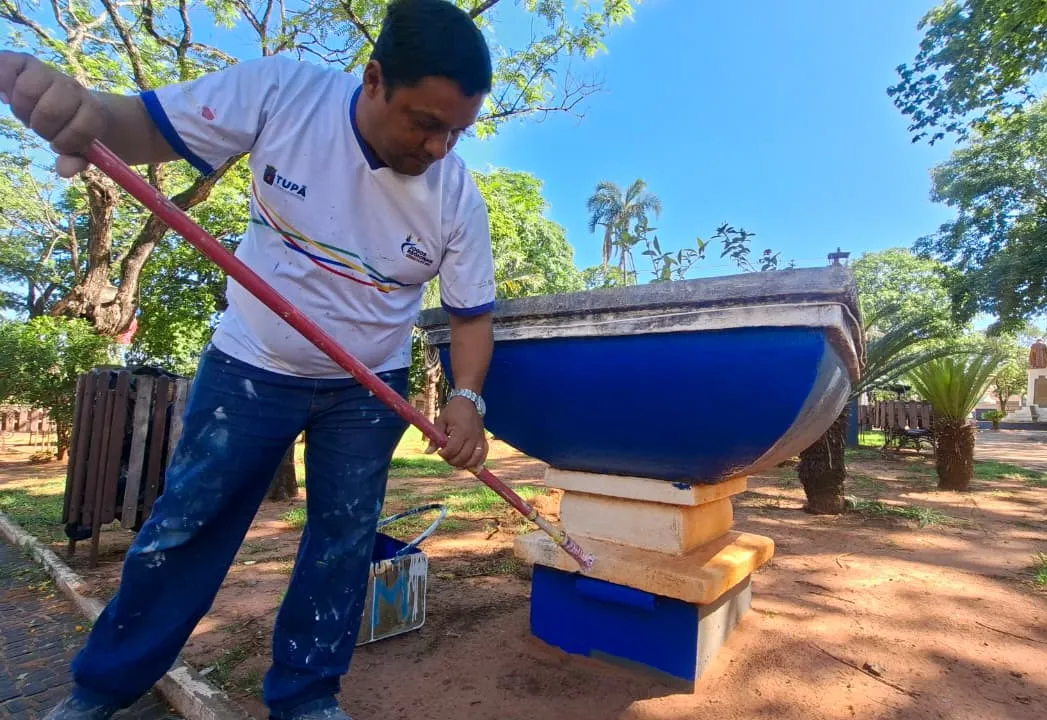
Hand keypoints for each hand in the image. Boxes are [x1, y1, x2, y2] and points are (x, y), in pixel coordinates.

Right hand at [0, 51, 106, 176]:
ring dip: (22, 109)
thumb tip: (64, 170)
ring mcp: (49, 73)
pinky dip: (2, 81)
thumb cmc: (74, 128)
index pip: (82, 127)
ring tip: (26, 114)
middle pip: (51, 110)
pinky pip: (7, 63)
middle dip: (43, 127)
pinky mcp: (26, 63)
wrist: (70, 100)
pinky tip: (5, 97)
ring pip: (27, 89)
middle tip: (41, 129)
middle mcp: (72, 87)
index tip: (60, 144)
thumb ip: (76, 160)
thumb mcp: (81, 148)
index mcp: (92, 108)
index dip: (68, 142)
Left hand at [426, 396, 487, 468]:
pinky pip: (482, 456)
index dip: (444, 455)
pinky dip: (476, 462)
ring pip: (473, 460)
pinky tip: (468, 463)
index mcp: (461, 431)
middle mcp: (472, 437)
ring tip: (455, 460)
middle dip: (452, 461)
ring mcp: (479, 439)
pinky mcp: (484, 440)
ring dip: (463, 464)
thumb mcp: (441, 421)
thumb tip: (428, 453)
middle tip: (446, 456)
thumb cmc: (453, 411)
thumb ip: (435, 438)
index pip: (452, 450)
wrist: (469, 401)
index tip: (440, 452)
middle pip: (463, 458)